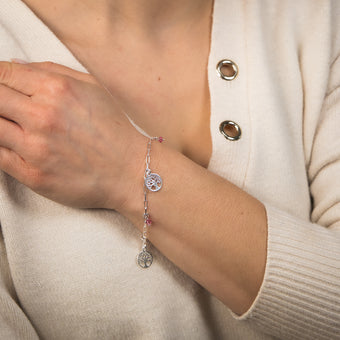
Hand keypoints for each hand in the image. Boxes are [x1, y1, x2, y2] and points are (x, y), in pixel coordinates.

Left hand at [0, 61, 145, 208]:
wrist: (130, 171)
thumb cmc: (114, 130)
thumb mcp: (93, 88)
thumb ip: (52, 70)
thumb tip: (15, 66)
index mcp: (57, 90)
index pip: (3, 73)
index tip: (2, 85)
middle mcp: (43, 117)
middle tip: (10, 108)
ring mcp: (35, 148)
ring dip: (1, 124)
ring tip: (18, 127)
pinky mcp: (32, 175)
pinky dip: (1, 147)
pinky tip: (15, 144)